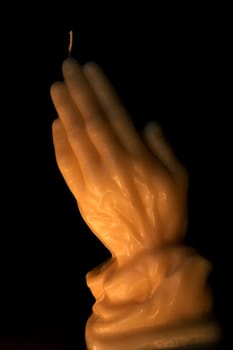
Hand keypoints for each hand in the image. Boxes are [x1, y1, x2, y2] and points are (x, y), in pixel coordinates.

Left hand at [50, 58, 187, 263]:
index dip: (101, 90)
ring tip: (57, 88)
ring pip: (76, 139)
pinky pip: (67, 165)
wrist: (147, 252)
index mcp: (139, 157)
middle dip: (79, 91)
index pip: (115, 115)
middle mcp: (113, 164)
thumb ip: (164, 148)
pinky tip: (56, 124)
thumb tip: (148, 124)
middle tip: (67, 68)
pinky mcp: (81, 195)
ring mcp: (94, 180)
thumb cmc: (168, 213)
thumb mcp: (179, 178)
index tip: (90, 70)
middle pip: (92, 121)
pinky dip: (59, 144)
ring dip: (65, 111)